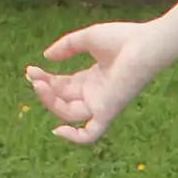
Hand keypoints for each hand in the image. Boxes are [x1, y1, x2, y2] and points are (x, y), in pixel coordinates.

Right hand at [23, 22, 165, 144]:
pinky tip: (58, 130)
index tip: (31, 69)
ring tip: (40, 85)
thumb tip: (46, 57)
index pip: (63, 87)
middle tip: (33, 75)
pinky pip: (91, 134)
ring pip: (69, 114)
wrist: (146, 45)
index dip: (45, 81)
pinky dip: (75, 138)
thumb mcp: (87, 38)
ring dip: (51, 102)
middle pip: (62, 100)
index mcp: (93, 79)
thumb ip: (66, 46)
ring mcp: (102, 104)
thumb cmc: (123, 39)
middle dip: (44, 90)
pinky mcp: (108, 111)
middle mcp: (96, 94)